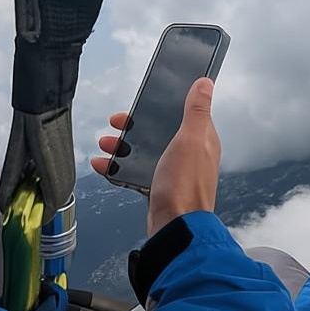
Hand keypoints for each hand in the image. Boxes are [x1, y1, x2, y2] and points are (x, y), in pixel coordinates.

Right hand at [91, 77, 220, 236]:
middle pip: (159, 132)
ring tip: (106, 145)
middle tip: (116, 124)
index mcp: (201, 140)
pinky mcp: (159, 188)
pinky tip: (103, 165)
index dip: (162, 106)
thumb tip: (206, 83)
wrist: (175, 227)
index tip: (141, 103)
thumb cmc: (186, 185)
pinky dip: (118, 167)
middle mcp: (189, 155)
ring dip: (123, 146)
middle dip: (134, 127)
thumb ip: (196, 111)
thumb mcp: (190, 140)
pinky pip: (136, 172)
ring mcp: (174, 172)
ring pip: (145, 151)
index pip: (183, 114)